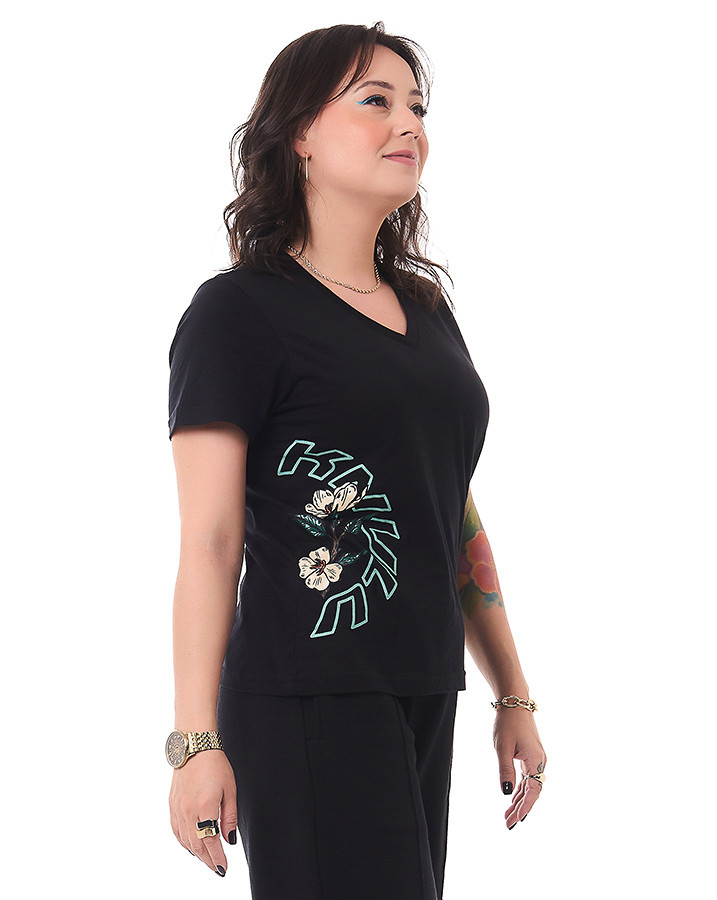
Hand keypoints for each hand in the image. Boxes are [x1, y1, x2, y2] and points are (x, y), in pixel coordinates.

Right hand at [168, 749, 237, 874]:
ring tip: (207, 859)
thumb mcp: (230, 789)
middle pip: (197, 845)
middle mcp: (188, 811)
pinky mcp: (172, 804)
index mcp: (205, 807)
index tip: (223, 868)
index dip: (218, 858)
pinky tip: (190, 845)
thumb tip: (229, 839)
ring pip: (185, 840)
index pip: (211, 842)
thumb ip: (229, 817)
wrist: (195, 747)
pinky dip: (184, 841)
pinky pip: (176, 830)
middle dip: (208, 860)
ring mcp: (177, 808)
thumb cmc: (215, 764)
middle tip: (217, 868)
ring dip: (196, 853)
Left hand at [493, 707, 546, 829]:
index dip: (524, 807)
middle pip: (531, 791)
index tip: (516, 821)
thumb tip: (506, 793)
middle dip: (520, 808)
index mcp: (536, 760)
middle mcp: (539, 762)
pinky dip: (520, 789)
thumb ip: (505, 771)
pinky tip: (512, 798)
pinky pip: (527, 777)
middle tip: (508, 824)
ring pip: (529, 786)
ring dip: (519, 800)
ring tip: (508, 815)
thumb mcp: (502, 747)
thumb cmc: (507, 722)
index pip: (532, 791)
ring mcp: (536, 759)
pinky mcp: (531, 756)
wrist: (514, 702)